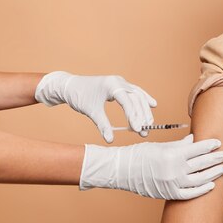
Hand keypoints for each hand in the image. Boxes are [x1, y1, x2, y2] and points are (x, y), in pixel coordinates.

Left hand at [35, 71, 156, 142]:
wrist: (70, 85)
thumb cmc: (79, 96)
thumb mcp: (91, 111)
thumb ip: (102, 125)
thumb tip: (110, 140)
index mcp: (112, 85)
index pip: (127, 101)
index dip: (133, 116)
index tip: (137, 129)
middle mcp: (119, 81)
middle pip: (136, 99)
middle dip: (141, 116)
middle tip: (144, 132)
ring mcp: (121, 82)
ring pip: (138, 95)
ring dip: (144, 110)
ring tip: (148, 124)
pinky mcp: (120, 85)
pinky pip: (136, 92)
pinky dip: (143, 100)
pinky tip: (152, 105)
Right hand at [80, 134, 222, 199]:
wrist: (122, 171)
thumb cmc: (141, 154)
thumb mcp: (162, 145)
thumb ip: (180, 144)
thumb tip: (195, 139)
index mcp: (173, 154)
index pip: (198, 148)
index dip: (210, 145)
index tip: (219, 142)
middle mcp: (175, 169)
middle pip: (202, 163)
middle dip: (216, 158)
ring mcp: (173, 183)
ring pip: (200, 179)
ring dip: (213, 174)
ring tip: (222, 169)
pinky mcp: (170, 194)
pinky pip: (190, 194)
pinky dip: (202, 190)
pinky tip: (211, 185)